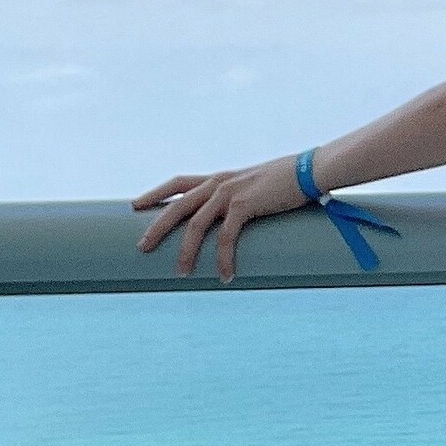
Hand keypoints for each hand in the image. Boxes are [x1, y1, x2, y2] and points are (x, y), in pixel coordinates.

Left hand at [131, 155, 311, 282]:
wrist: (309, 171)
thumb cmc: (290, 179)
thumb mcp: (257, 185)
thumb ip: (244, 197)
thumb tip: (240, 216)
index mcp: (219, 178)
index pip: (178, 183)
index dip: (155, 194)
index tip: (135, 205)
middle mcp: (218, 183)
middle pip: (177, 206)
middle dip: (156, 228)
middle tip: (142, 248)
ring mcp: (229, 193)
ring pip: (195, 225)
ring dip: (186, 252)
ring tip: (181, 272)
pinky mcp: (244, 205)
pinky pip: (226, 237)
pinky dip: (222, 258)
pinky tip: (224, 274)